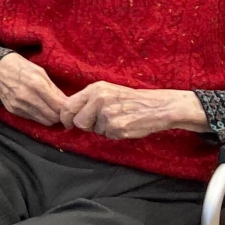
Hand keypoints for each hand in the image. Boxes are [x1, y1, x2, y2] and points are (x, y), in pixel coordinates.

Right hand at [0, 51, 75, 126]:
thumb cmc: (20, 66)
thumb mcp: (40, 72)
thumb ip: (54, 89)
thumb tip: (67, 103)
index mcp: (37, 85)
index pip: (59, 107)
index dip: (68, 110)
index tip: (71, 108)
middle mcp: (28, 98)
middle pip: (53, 118)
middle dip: (60, 115)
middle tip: (62, 109)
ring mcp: (19, 106)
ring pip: (44, 121)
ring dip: (50, 117)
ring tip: (51, 108)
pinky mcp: (13, 110)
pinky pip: (32, 118)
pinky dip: (39, 115)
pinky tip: (38, 106)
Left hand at [68, 82, 206, 138]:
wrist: (158, 106)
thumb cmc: (131, 100)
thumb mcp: (107, 92)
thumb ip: (88, 101)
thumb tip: (68, 116)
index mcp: (94, 89)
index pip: (68, 106)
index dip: (66, 118)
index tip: (68, 123)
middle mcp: (99, 99)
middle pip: (78, 122)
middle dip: (87, 125)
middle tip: (102, 121)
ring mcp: (108, 113)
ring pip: (94, 130)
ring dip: (103, 129)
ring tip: (118, 119)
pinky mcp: (117, 127)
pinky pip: (107, 136)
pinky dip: (115, 134)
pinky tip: (126, 125)